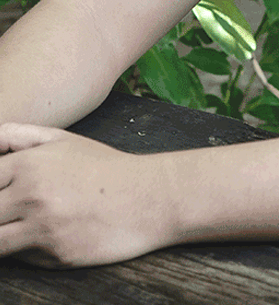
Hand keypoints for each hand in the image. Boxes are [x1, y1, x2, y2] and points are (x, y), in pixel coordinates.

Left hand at [0, 123, 172, 267]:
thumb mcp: (63, 140)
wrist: (147, 197)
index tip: (3, 196)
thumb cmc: (104, 167)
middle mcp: (31, 195)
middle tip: (14, 210)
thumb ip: (19, 136)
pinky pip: (20, 258)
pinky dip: (23, 252)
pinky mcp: (54, 254)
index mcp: (29, 164)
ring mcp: (42, 226)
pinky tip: (42, 239)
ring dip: (4, 235)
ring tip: (22, 226)